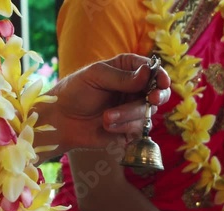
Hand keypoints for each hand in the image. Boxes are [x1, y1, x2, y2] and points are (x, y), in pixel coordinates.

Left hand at [48, 53, 170, 150]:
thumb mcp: (96, 76)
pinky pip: (139, 129)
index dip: (160, 75)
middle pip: (158, 92)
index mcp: (127, 70)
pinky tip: (108, 126)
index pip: (151, 69)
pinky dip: (124, 128)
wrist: (61, 121)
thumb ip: (122, 77)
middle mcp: (133, 89)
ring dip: (128, 115)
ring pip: (148, 112)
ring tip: (106, 117)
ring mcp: (132, 110)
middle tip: (151, 99)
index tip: (162, 82)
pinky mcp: (129, 129)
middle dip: (157, 96)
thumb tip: (147, 73)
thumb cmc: (75, 92)